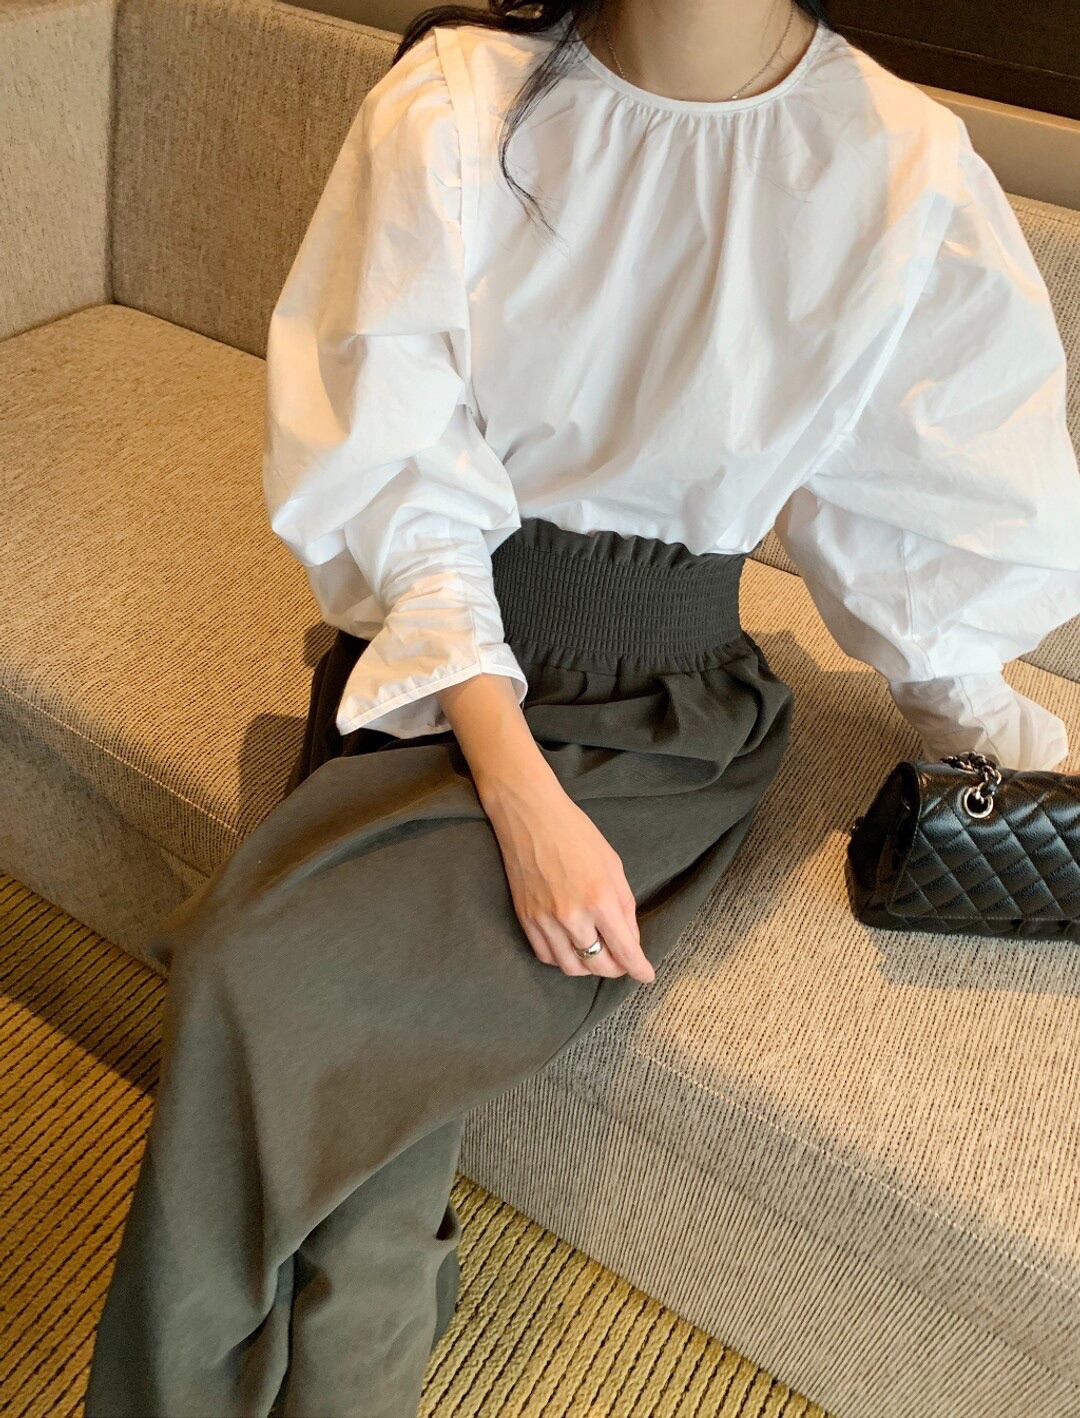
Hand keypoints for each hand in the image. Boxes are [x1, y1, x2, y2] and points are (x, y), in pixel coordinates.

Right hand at [437, 673, 652, 981]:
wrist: (529, 815)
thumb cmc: (576, 832)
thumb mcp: (613, 864)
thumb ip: (624, 905)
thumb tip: (629, 939)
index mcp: (600, 898)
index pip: (624, 950)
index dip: (639, 969)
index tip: (646, 976)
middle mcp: (573, 915)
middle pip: (598, 965)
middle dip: (615, 969)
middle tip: (622, 962)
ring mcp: (545, 919)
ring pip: (571, 966)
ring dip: (588, 966)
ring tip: (596, 953)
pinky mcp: (525, 918)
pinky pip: (546, 955)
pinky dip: (562, 958)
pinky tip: (571, 946)